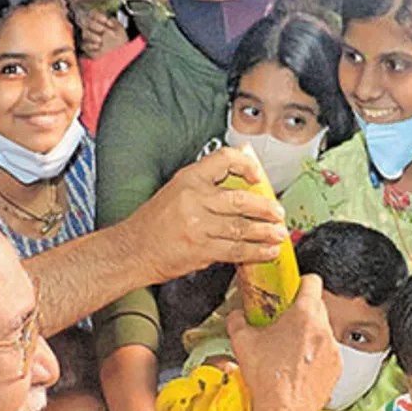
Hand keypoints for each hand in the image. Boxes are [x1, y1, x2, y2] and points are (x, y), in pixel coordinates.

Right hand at [81, 9, 127, 58]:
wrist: (121, 52)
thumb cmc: (120, 39)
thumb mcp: (120, 28)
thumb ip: (114, 22)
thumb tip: (109, 19)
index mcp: (99, 21)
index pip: (92, 14)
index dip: (98, 16)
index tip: (106, 20)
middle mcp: (92, 28)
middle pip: (87, 22)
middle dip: (94, 25)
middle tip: (102, 30)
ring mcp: (89, 38)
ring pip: (85, 33)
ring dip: (92, 36)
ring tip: (100, 40)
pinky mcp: (87, 47)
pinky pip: (84, 45)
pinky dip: (91, 46)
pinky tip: (98, 46)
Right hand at [130, 147, 287, 282]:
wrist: (132, 250)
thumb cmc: (155, 221)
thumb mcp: (178, 189)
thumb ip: (210, 177)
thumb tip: (244, 158)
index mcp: (189, 179)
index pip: (225, 159)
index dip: (247, 165)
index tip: (258, 176)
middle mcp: (194, 199)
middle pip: (241, 200)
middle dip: (266, 208)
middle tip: (278, 213)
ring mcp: (197, 225)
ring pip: (242, 227)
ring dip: (265, 232)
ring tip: (279, 235)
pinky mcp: (200, 249)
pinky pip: (235, 250)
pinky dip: (255, 252)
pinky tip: (266, 252)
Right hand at [227, 275, 340, 410]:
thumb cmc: (267, 380)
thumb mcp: (242, 343)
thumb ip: (238, 320)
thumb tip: (237, 315)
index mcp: (304, 316)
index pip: (312, 281)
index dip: (300, 282)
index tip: (293, 288)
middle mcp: (324, 329)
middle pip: (317, 306)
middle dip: (301, 310)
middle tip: (285, 321)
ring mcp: (334, 349)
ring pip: (323, 330)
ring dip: (309, 334)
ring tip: (290, 348)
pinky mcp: (337, 367)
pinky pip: (328, 351)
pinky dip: (316, 354)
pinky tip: (299, 366)